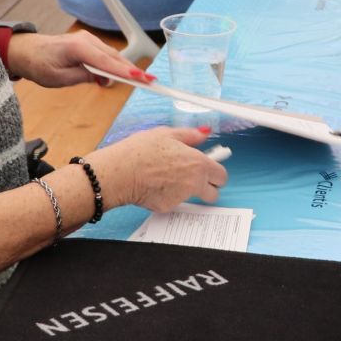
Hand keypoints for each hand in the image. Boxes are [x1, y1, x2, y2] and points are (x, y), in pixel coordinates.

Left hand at [6, 29, 151, 88]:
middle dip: (132, 70)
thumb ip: (83, 76)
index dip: (124, 71)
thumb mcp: (59, 78)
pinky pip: (106, 55)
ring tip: (139, 81)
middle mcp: (86, 40)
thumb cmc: (40, 64)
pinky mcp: (89, 43)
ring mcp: (89, 40)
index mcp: (77, 48)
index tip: (140, 78)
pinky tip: (117, 77)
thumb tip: (103, 78)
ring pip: (113, 56)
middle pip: (115, 58)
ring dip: (124, 69)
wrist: (27, 51)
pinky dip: (114, 66)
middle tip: (150, 82)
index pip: (106, 62)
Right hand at [84, 126, 227, 210]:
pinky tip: (155, 184)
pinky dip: (168, 195)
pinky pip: (173, 202)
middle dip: (208, 187)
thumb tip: (204, 133)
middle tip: (194, 177)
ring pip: (192, 197)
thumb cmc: (139, 152)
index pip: (222, 175)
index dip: (215, 172)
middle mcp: (194, 183)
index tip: (210, 168)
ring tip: (167, 176)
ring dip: (186, 190)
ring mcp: (181, 197)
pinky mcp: (167, 207)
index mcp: (198, 164)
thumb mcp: (167, 134)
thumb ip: (190, 135)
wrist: (119, 173)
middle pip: (213, 193)